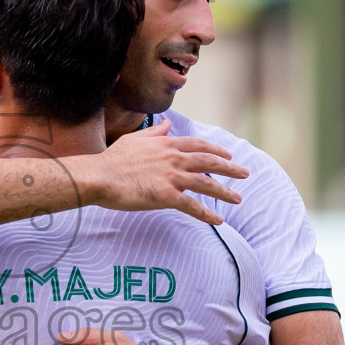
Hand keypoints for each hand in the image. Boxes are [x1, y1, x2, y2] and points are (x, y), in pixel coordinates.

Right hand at [75, 119, 246, 225]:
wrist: (99, 176)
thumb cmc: (112, 160)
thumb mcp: (135, 139)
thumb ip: (155, 132)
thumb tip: (168, 123)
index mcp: (166, 144)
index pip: (198, 145)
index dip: (216, 150)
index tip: (228, 154)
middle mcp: (173, 158)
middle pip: (209, 162)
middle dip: (230, 168)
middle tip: (245, 173)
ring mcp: (171, 176)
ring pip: (205, 184)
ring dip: (225, 191)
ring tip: (238, 198)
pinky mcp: (166, 195)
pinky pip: (192, 206)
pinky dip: (207, 214)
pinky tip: (219, 220)